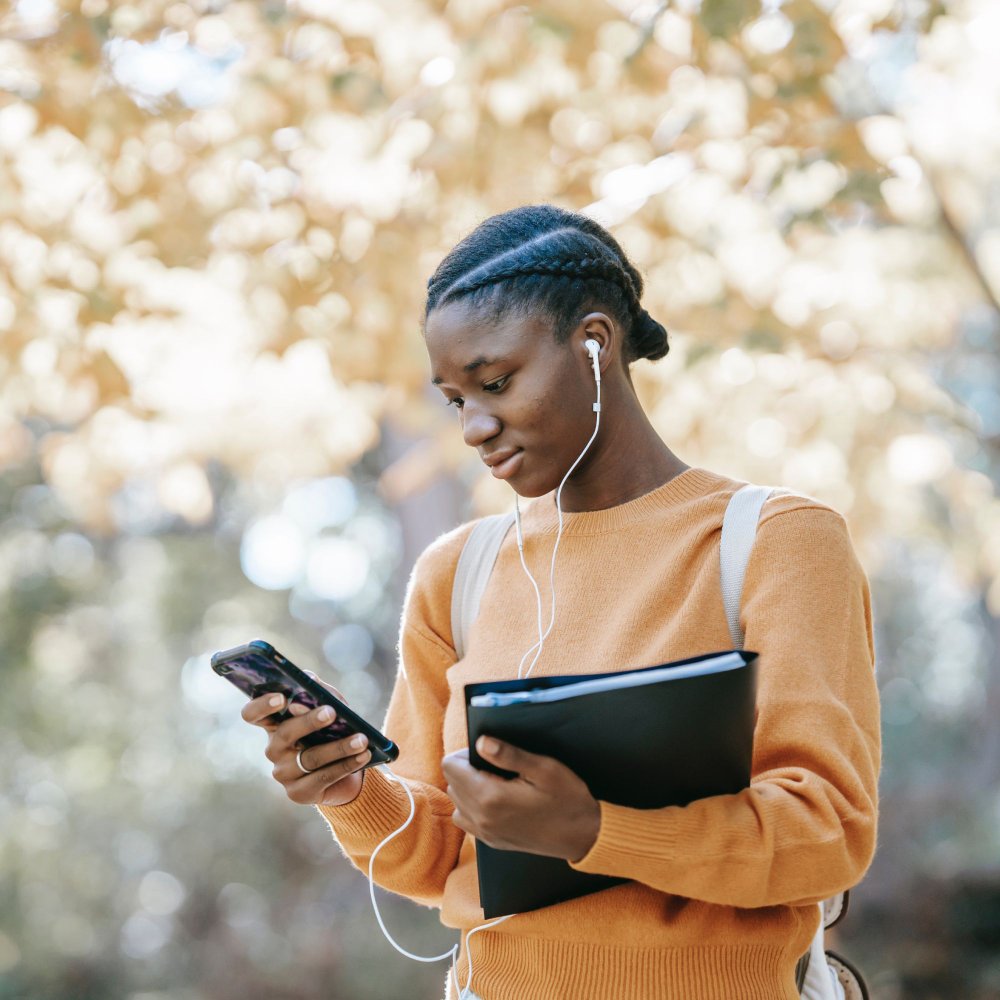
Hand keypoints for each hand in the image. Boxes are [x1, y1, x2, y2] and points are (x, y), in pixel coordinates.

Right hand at [240, 675, 370, 806]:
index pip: (253, 714)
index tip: (281, 697)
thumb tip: (310, 679)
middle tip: (332, 712)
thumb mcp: (330, 705)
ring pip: (309, 758)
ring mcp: (283, 773)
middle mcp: (273, 749)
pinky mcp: (299, 793)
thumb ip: (318, 691)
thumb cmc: (333, 730)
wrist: (348, 768)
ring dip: (339, 747)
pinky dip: (347, 765)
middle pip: (285, 733)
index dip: (262, 705)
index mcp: (274, 724)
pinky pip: (323, 777)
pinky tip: (363, 755)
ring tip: (362, 739)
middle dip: (310, 721)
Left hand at [441, 737, 600, 862]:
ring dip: (468, 789)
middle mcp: (481, 818)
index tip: (487, 752)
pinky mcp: (492, 842)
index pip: (450, 767)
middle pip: (451, 784)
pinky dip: (474, 807)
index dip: (465, 753)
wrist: (584, 835)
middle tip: (496, 766)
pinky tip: (497, 800)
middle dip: (466, 769)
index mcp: (490, 797)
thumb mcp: (544, 768)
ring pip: (457, 803)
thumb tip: (481, 742)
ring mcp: (486, 834)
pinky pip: (467, 820)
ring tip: (496, 782)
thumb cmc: (568, 799)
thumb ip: (509, 754)